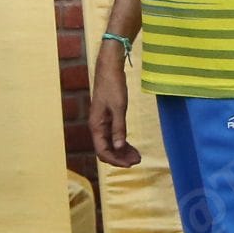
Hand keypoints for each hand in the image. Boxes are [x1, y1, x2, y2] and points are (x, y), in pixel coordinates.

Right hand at [87, 43, 138, 167]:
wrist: (109, 68)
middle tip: (137, 161)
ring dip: (122, 152)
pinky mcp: (108, 118)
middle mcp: (97, 127)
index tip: (130, 164)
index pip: (103, 151)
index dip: (116, 160)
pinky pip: (113, 136)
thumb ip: (119, 128)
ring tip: (137, 156)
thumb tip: (119, 147)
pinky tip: (132, 146)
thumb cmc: (113, 86)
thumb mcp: (119, 108)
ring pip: (110, 144)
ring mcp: (102, 123)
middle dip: (121, 158)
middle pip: (106, 150)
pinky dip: (122, 142)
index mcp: (96, 126)